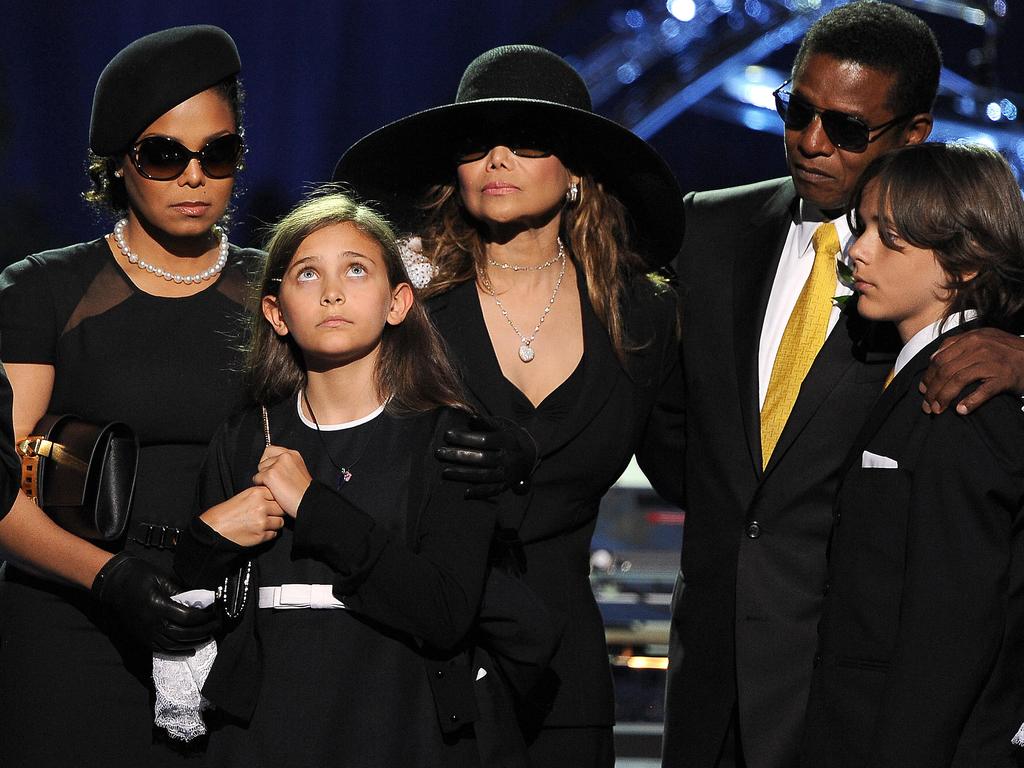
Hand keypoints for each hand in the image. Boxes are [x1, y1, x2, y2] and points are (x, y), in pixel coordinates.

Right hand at [91, 552, 218, 652]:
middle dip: (204, 630)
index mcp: (158, 607)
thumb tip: (201, 600)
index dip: (204, 616)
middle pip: (184, 633)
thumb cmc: (139, 576)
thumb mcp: (162, 579)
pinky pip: (163, 650)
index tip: (215, 611)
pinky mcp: (143, 638)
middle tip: (218, 624)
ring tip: (209, 636)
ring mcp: (147, 634)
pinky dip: (179, 651)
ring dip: (194, 642)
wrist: (114, 584)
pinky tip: (191, 649)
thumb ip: (181, 592)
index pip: (188, 617)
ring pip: (175, 644)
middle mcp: (153, 624)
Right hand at [200, 486, 284, 545]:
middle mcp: (261, 506)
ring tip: (264, 523)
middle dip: (277, 512)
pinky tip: (260, 530)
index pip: (278, 494)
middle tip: (270, 514)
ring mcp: (262, 522)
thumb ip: (260, 494)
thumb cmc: (227, 512)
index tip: (273, 503)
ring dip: (274, 523)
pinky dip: (269, 533)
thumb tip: (276, 496)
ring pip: (280, 522)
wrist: (215, 528)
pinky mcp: (261, 535)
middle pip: (282, 508)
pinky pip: (274, 534)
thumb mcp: (244, 495)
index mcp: (257, 493)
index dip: (276, 499)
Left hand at [253, 445, 312, 516]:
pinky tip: (273, 491)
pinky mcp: (270, 474)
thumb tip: (270, 465)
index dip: (269, 461)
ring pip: (260, 470)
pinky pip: (256, 479)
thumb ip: (286, 465)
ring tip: (276, 488)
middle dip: (266, 471)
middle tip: (276, 483)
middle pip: (263, 461)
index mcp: (293, 454)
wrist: (307, 502)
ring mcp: (277, 465)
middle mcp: (285, 456)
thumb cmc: (303, 492)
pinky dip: (262, 486)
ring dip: (264, 479)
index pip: (270, 450)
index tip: (272, 470)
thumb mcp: (298, 471)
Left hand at [435, 415, 537, 498]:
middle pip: (482, 458)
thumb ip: (486, 423)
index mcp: (508, 440)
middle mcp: (509, 458)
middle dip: (459, 456)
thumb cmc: (509, 435)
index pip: (485, 440)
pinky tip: (465, 493)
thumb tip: (470, 418)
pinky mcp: (506, 484)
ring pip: (485, 476)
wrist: (530, 453)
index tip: (447, 435)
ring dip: (464, 475)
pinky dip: (480, 492)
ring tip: (445, 472)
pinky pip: (493, 490)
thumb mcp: (501, 425)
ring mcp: (508, 473)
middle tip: (439, 453)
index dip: (465, 438)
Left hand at [919, 327, 1023, 413]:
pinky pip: (982, 391)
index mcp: (971, 339)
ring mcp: (991, 362)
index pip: (940, 358)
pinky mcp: (1003, 377)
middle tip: (926, 405)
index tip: (922, 389)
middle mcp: (979, 348)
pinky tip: (960, 410)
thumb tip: (934, 358)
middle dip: (932, 390)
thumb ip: (959, 345)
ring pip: (958, 380)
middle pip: (945, 370)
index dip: (928, 376)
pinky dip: (970, 402)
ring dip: (944, 397)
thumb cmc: (1006, 350)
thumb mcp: (983, 339)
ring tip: (937, 410)